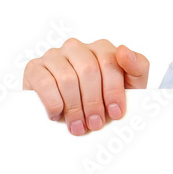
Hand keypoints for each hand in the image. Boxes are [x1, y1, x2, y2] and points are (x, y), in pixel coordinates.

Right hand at [22, 38, 148, 135]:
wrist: (79, 109)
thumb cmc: (106, 95)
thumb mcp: (131, 83)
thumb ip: (137, 66)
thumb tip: (123, 51)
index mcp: (101, 48)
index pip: (109, 63)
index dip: (113, 90)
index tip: (116, 113)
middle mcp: (77, 48)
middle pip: (88, 71)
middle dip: (94, 102)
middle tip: (96, 123)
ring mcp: (54, 56)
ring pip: (67, 79)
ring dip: (75, 107)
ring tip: (79, 125)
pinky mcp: (35, 68)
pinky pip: (45, 83)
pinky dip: (53, 103)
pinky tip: (58, 115)